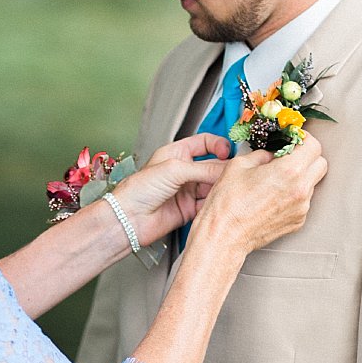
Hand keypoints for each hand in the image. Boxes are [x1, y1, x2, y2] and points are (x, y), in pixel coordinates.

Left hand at [109, 134, 232, 244]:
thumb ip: (203, 169)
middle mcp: (183, 171)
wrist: (128, 219)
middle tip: (233, 174)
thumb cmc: (137, 190)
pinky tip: (219, 202)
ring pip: (213, 186)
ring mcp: (187, 191)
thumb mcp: (173, 170)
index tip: (228, 152)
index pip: (204, 143)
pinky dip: (216, 203)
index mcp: (176, 154)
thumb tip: (227, 169)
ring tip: (228, 188)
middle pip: (212, 166)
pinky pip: (209, 204)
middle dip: (222, 170)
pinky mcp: (190, 209)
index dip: (218, 145)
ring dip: (220, 187)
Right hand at [191, 137, 326, 257]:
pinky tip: (273, 197)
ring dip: (300, 177)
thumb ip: (262, 155)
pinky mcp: (298, 221)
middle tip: (290, 156)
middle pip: (320, 164)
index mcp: (289, 171)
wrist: (224, 235)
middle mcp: (301, 190)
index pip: (313, 146)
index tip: (295, 140)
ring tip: (275, 180)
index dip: (304, 139)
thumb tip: (271, 155)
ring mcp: (302, 208)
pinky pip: (303, 201)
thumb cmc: (228, 204)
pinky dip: (293, 195)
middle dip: (307, 157)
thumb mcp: (240, 165)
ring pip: (312, 184)